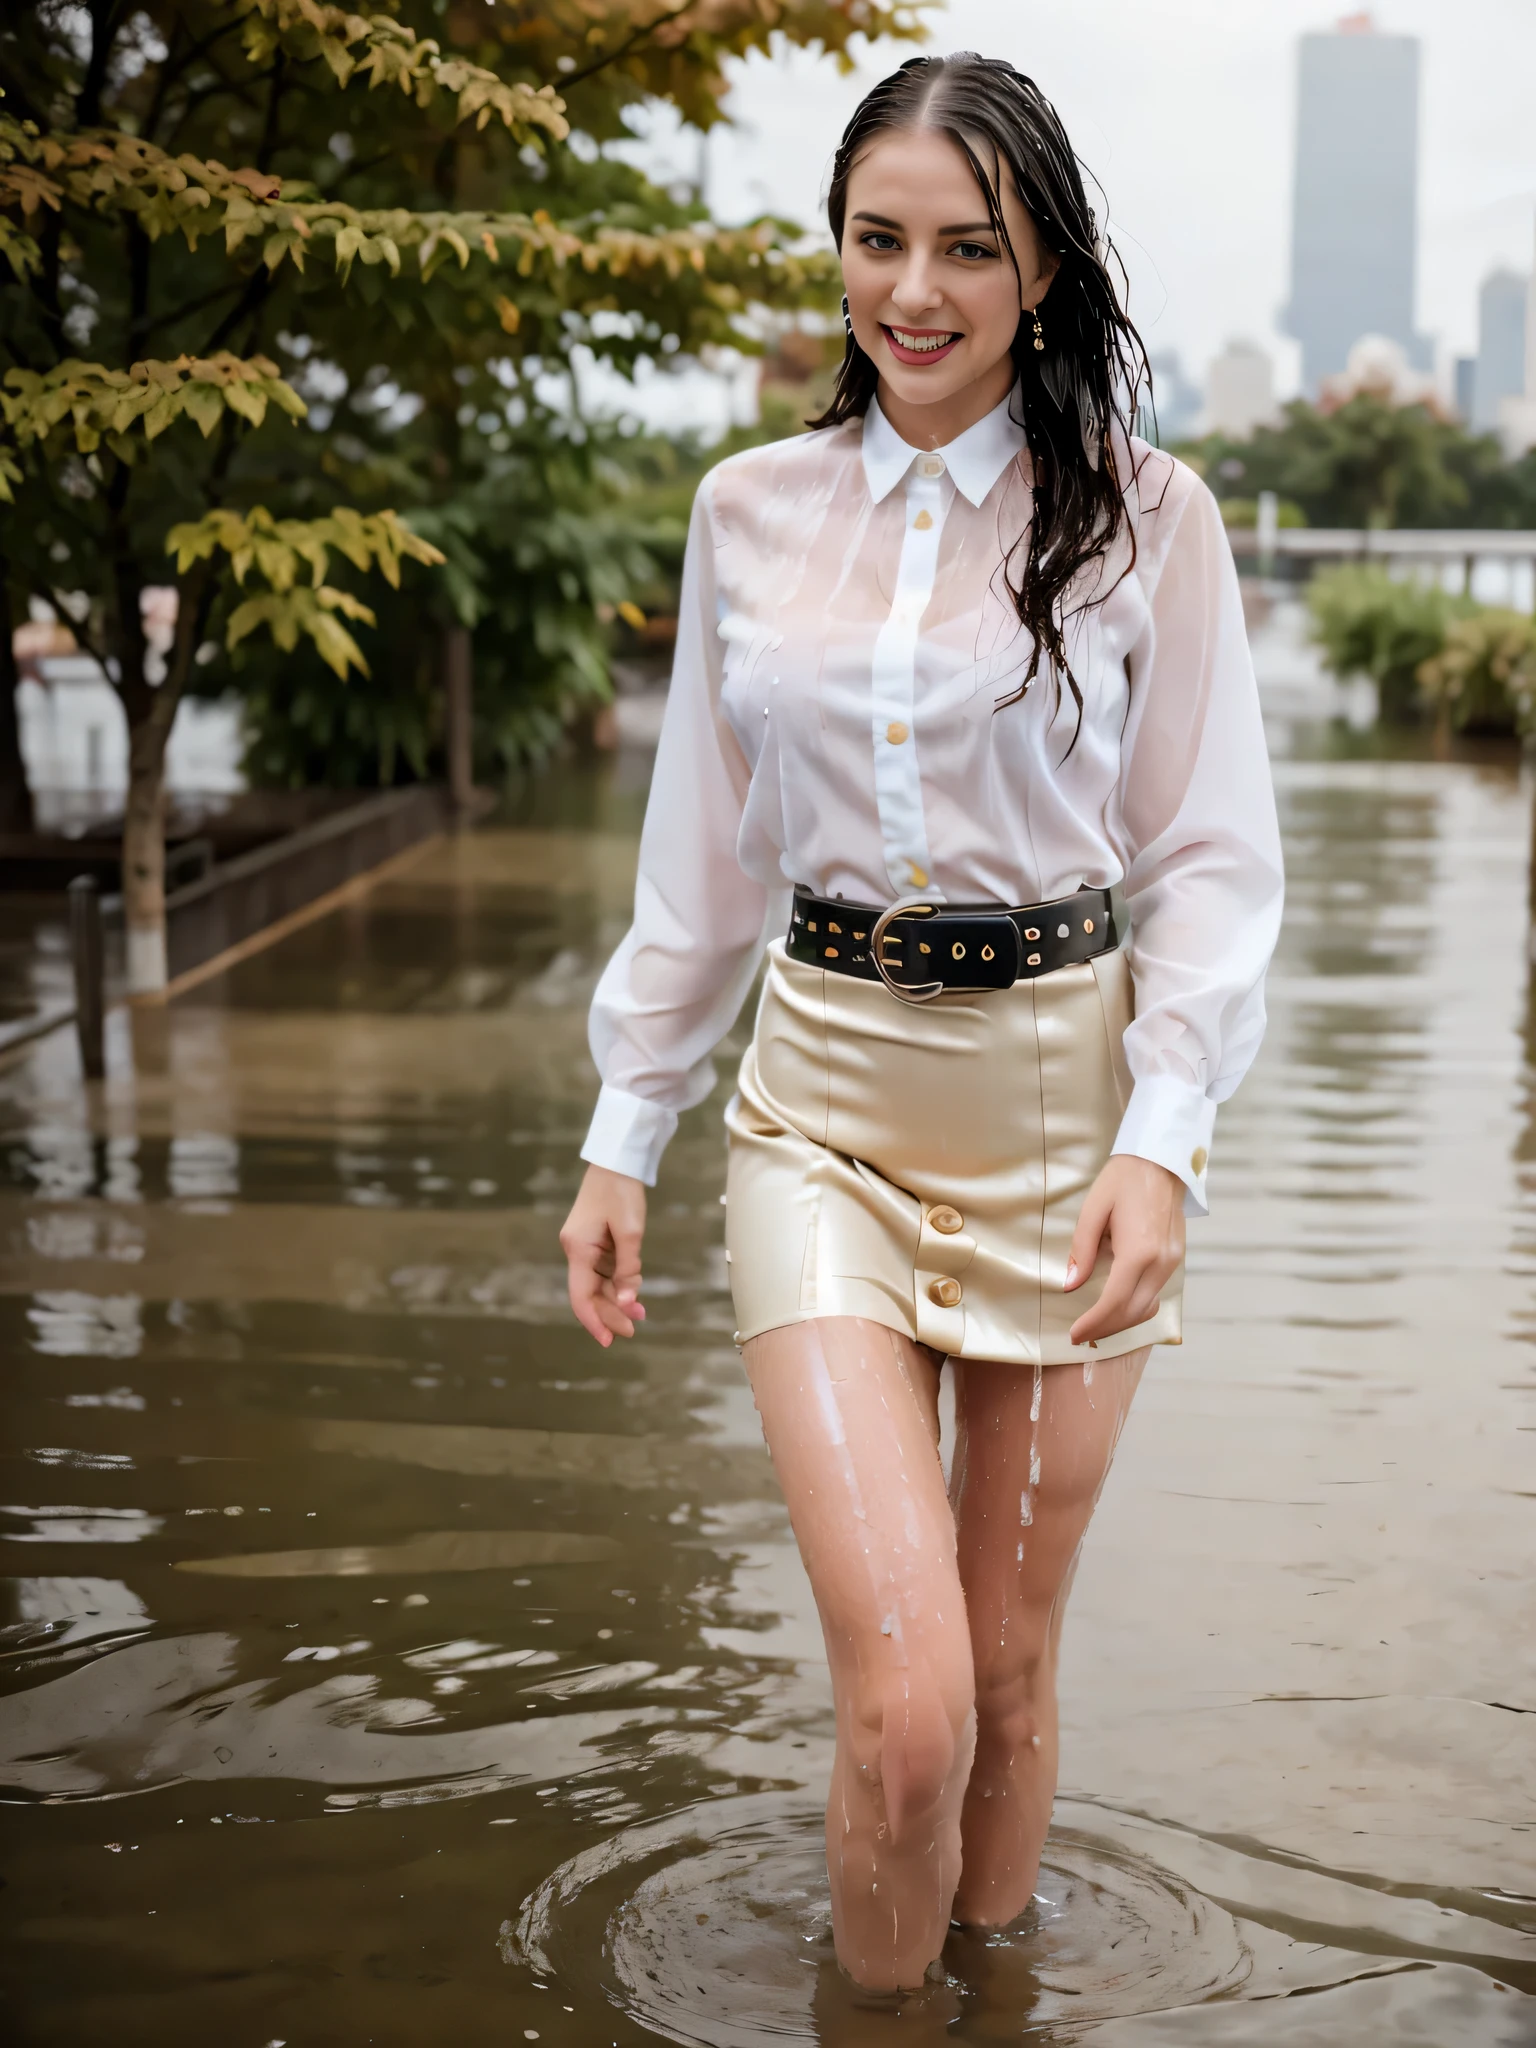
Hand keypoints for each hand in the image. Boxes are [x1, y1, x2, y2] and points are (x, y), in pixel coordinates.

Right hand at [559, 1164, 647, 1346]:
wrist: (618, 1161)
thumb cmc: (622, 1192)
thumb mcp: (631, 1232)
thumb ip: (628, 1270)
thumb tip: (627, 1301)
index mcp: (578, 1249)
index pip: (581, 1296)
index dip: (594, 1322)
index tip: (608, 1341)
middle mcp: (576, 1250)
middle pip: (590, 1292)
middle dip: (610, 1313)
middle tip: (633, 1329)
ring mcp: (584, 1245)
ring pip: (597, 1283)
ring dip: (616, 1299)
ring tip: (639, 1314)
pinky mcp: (594, 1240)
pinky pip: (603, 1270)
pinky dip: (617, 1283)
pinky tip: (633, 1293)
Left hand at [1064, 1154, 1184, 1346]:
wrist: (1161, 1159)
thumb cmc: (1123, 1179)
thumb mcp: (1093, 1210)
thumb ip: (1083, 1249)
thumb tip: (1071, 1284)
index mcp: (1139, 1251)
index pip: (1114, 1302)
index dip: (1093, 1322)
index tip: (1075, 1333)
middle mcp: (1161, 1262)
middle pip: (1133, 1312)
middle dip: (1106, 1327)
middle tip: (1082, 1333)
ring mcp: (1173, 1261)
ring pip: (1148, 1306)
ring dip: (1122, 1319)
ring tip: (1097, 1322)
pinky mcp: (1177, 1256)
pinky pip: (1157, 1292)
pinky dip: (1137, 1305)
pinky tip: (1118, 1303)